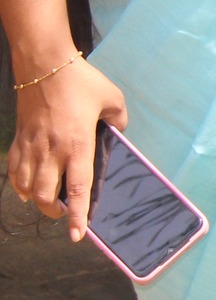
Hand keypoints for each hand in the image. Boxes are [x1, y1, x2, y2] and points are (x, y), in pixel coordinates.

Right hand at [7, 55, 126, 240]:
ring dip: (36, 201)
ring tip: (48, 204)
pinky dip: (18, 185)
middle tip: (65, 214)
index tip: (78, 235)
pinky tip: (25, 190)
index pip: (78, 189)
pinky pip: (14, 170)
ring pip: (27, 187)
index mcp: (77, 144)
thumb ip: (118, 121)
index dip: (78, 215)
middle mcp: (51, 151)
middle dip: (55, 212)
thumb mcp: (113, 99)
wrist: (44, 64)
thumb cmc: (81, 82)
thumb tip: (117, 134)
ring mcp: (31, 145)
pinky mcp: (19, 138)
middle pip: (47, 195)